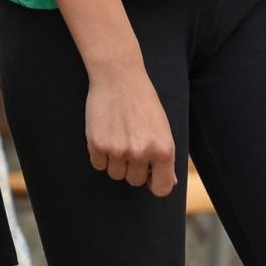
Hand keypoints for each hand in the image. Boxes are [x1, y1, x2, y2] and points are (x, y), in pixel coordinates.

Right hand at [84, 62, 176, 196]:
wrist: (118, 76)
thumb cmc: (143, 101)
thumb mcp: (162, 128)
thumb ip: (164, 157)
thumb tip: (168, 183)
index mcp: (163, 150)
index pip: (161, 189)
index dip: (154, 183)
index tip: (149, 174)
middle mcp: (141, 153)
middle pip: (134, 181)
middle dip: (132, 168)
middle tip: (130, 144)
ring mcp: (118, 150)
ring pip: (115, 174)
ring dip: (115, 161)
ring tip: (117, 138)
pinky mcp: (97, 144)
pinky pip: (98, 164)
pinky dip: (100, 154)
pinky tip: (105, 135)